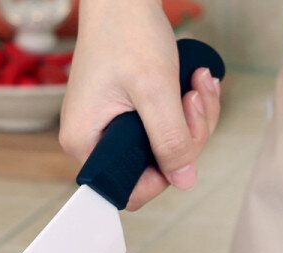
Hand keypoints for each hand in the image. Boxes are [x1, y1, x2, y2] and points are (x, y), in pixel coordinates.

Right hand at [59, 0, 221, 210]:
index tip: (182, 147)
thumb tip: (184, 181)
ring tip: (197, 85)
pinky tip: (192, 85)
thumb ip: (170, 139)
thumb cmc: (126, 32)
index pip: (126, 189)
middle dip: (185, 139)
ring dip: (192, 121)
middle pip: (151, 169)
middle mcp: (94, 140)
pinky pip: (163, 131)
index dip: (161, 177)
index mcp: (85, 141)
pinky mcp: (127, 117)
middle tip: (194, 100)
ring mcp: (111, 129)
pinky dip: (185, 113)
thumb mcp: (155, 89)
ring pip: (163, 150)